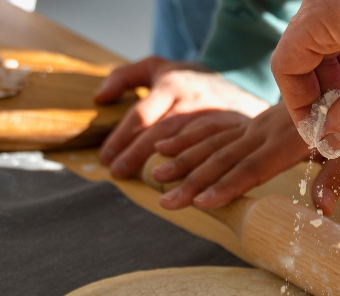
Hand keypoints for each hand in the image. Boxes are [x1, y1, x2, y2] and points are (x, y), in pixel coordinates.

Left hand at [95, 56, 271, 178]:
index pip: (142, 114)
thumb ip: (124, 77)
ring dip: (164, 168)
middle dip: (136, 155)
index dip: (121, 137)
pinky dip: (194, 170)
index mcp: (172, 84)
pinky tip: (180, 184)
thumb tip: (99, 98)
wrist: (240, 80)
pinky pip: (211, 154)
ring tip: (145, 183)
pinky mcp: (232, 131)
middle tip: (117, 173)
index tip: (106, 158)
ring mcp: (214, 116)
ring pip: (185, 145)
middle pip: (159, 132)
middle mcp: (192, 100)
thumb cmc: (188, 79)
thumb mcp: (156, 67)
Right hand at [150, 104, 339, 214]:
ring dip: (183, 160)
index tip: (202, 202)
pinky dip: (186, 137)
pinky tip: (163, 146)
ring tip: (156, 175)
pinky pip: (211, 129)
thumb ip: (333, 179)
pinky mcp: (245, 123)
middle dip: (192, 181)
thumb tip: (323, 211)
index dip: (227, 185)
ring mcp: (251, 126)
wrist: (336, 80)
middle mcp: (263, 132)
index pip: (252, 168)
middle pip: (223, 159)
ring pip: (211, 143)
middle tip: (167, 202)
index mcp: (287, 142)